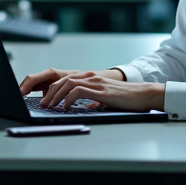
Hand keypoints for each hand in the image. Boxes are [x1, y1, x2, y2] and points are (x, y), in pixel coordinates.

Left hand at [38, 71, 164, 112]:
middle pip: (62, 80)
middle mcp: (90, 77)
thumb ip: (92, 99)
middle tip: (42, 103)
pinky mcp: (100, 91)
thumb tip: (83, 107)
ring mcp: (95, 82)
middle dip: (48, 91)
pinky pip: (78, 91)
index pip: (65, 79)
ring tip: (49, 106)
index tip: (44, 98)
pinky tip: (66, 106)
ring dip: (55, 95)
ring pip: (67, 84)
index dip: (52, 88)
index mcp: (90, 78)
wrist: (143, 94)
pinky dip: (68, 99)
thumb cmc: (126, 98)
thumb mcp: (104, 97)